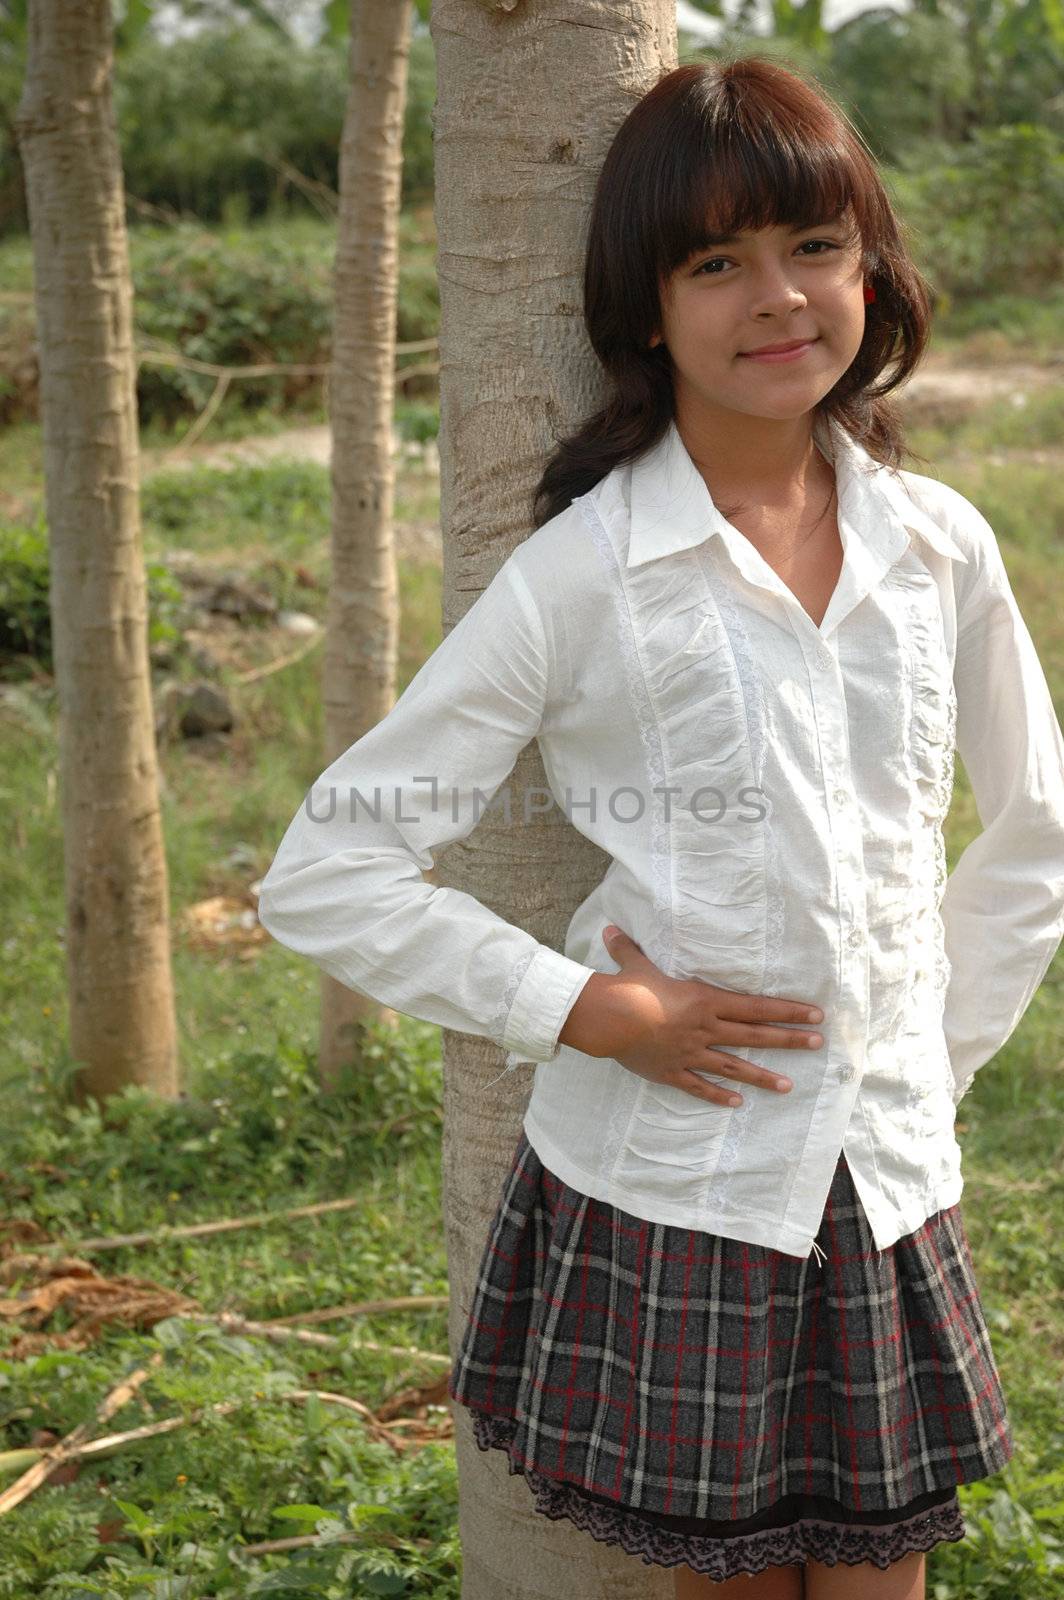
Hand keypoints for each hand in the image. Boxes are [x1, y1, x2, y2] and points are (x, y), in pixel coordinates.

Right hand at [590, 925, 823, 1106]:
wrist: (611, 1020)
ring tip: (788, 1086)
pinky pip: (700, 1086)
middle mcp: (705, 1028)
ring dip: (762, 1076)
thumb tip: (611, 928)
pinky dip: (718, 1095)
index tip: (815, 1015)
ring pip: (734, 1066)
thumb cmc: (627, 988)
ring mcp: (691, 1053)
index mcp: (705, 1000)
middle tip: (817, 1044)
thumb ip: (629, 948)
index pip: (757, 1006)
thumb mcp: (634, 963)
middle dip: (789, 1039)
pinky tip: (737, 1103)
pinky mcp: (673, 1072)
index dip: (788, 1010)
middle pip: (755, 1035)